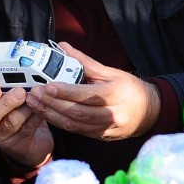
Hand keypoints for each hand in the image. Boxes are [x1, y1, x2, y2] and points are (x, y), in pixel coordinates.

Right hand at [0, 84, 53, 171]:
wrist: (30, 138)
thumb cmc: (16, 110)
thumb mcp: (8, 96)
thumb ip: (9, 86)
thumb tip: (21, 70)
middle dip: (6, 102)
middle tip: (20, 92)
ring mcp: (0, 136)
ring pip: (10, 123)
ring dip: (24, 109)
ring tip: (34, 99)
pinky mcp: (17, 143)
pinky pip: (26, 129)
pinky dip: (35, 117)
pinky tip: (41, 109)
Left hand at [25, 42, 160, 141]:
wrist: (149, 112)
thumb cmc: (130, 89)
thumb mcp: (110, 72)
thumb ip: (84, 62)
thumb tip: (63, 47)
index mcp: (115, 95)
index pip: (86, 95)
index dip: (65, 92)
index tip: (48, 86)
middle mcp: (111, 114)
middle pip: (76, 112)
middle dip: (52, 104)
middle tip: (35, 94)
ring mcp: (105, 128)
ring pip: (73, 124)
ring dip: (51, 114)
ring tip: (34, 104)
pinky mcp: (99, 136)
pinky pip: (76, 130)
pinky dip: (59, 122)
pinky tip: (46, 113)